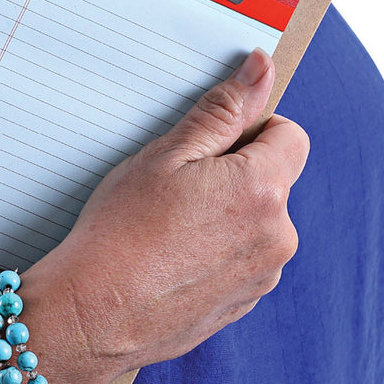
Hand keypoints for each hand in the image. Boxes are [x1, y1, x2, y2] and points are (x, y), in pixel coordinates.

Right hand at [29, 48, 309, 375]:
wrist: (93, 315)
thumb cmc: (121, 229)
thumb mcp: (166, 154)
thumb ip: (222, 109)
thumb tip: (261, 68)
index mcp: (263, 189)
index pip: (290, 134)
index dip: (251, 129)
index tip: (208, 144)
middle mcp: (278, 236)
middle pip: (273, 180)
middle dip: (235, 173)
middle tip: (176, 186)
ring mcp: (262, 276)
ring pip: (257, 222)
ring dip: (227, 215)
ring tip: (168, 228)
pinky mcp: (242, 305)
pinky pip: (242, 260)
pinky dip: (216, 252)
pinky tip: (171, 258)